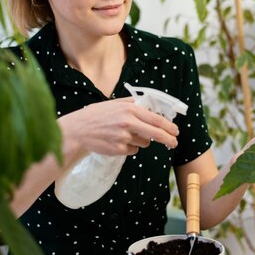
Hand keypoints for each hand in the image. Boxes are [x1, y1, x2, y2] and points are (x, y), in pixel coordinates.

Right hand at [57, 97, 178, 156]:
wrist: (78, 130)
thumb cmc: (96, 115)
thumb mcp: (114, 104)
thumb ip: (131, 103)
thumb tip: (147, 104)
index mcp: (130, 110)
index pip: (156, 119)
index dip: (169, 126)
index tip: (176, 131)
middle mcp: (128, 123)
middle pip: (156, 134)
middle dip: (168, 139)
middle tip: (174, 143)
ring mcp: (123, 137)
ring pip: (144, 143)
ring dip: (141, 141)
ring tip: (126, 135)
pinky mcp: (118, 149)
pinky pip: (132, 151)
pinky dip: (129, 148)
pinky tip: (118, 142)